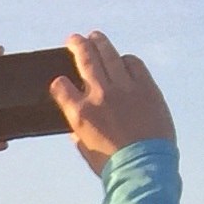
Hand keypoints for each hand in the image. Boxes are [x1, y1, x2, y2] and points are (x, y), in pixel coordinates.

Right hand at [50, 31, 173, 178]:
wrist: (143, 166)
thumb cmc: (113, 165)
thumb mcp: (87, 151)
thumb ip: (79, 136)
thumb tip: (75, 132)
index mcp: (81, 113)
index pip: (61, 87)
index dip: (58, 83)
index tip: (60, 82)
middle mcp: (100, 94)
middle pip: (85, 59)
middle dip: (76, 45)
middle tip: (73, 38)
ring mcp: (124, 87)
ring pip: (108, 54)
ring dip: (100, 42)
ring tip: (95, 36)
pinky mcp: (145, 85)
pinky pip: (133, 63)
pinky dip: (125, 60)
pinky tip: (122, 60)